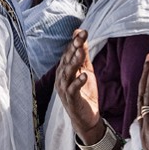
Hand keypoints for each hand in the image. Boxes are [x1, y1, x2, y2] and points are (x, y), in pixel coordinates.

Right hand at [55, 29, 103, 143]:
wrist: (85, 118)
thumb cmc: (84, 92)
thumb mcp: (86, 70)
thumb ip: (83, 54)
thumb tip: (80, 34)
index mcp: (65, 69)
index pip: (69, 52)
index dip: (75, 42)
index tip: (82, 31)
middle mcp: (62, 77)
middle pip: (67, 60)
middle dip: (74, 48)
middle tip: (81, 37)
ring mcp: (64, 88)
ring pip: (68, 73)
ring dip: (74, 62)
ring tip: (81, 53)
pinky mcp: (71, 99)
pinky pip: (73, 89)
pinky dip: (78, 82)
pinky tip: (84, 75)